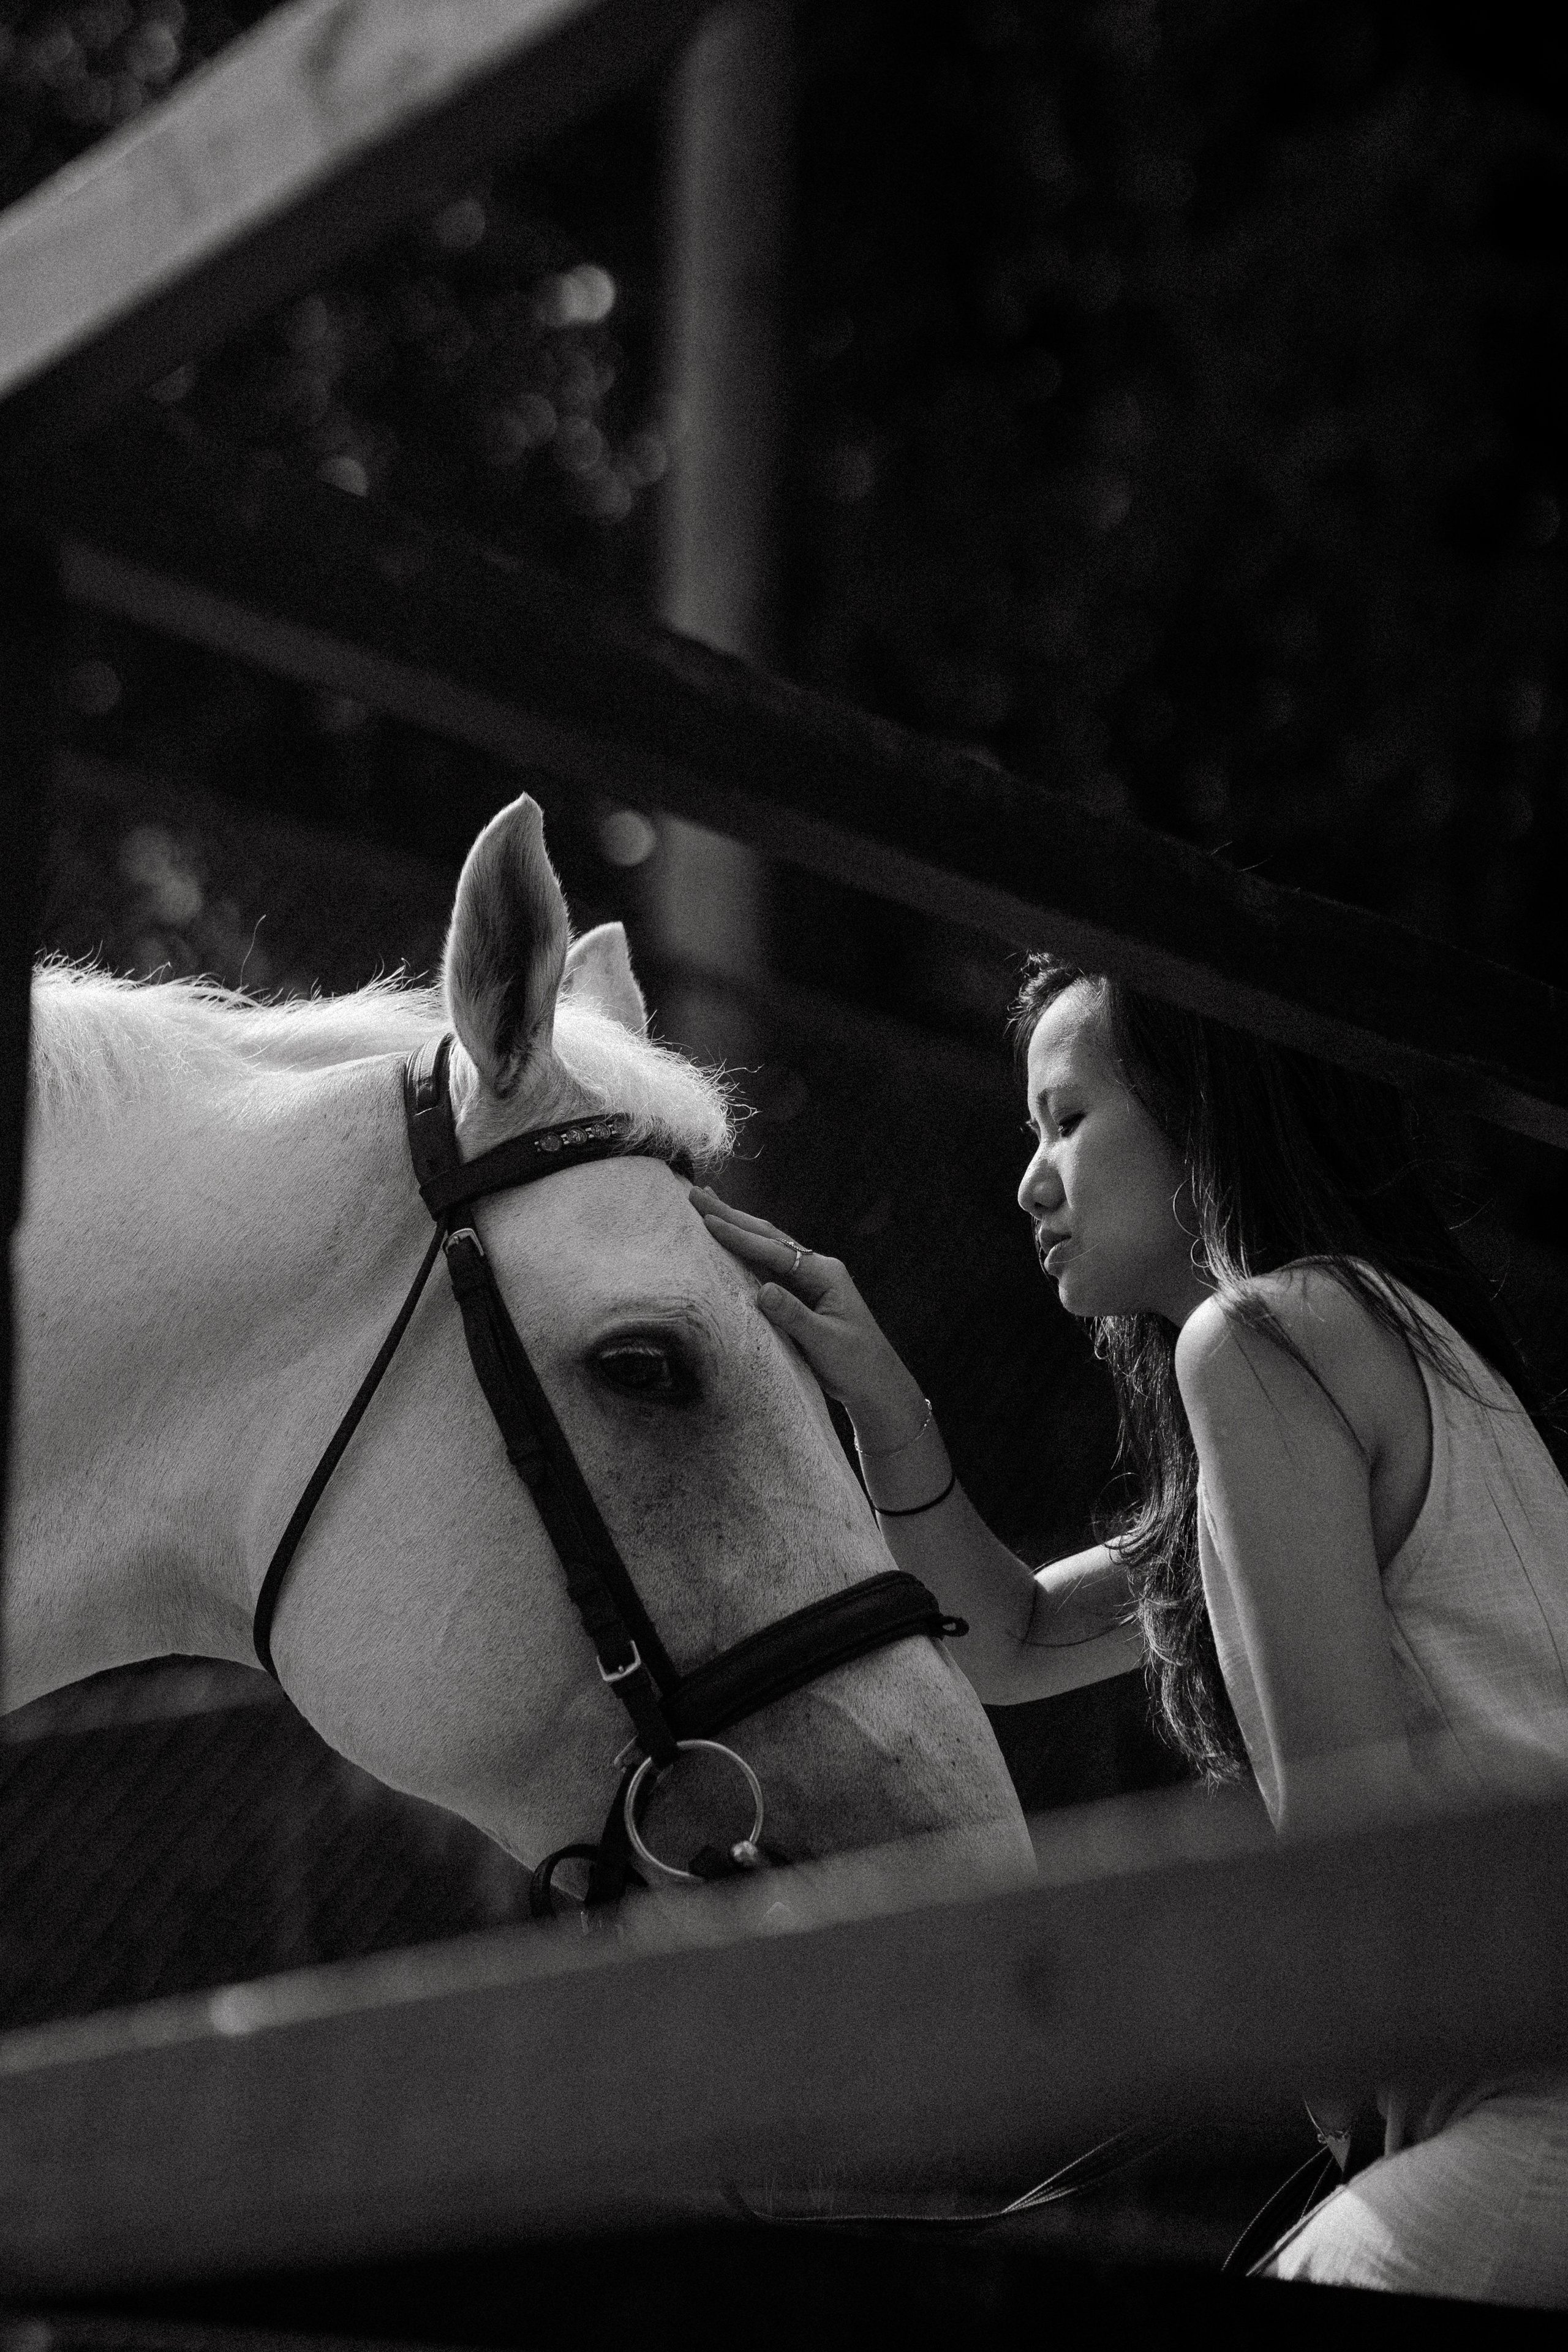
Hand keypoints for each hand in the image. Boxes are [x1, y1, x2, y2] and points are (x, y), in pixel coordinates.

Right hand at [689, 1186, 928, 1447]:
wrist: (877, 1386)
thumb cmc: (857, 1364)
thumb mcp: (825, 1342)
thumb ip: (794, 1316)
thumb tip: (762, 1291)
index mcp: (825, 1274)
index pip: (775, 1251)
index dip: (740, 1237)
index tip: (708, 1221)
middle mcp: (817, 1269)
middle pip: (768, 1237)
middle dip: (732, 1216)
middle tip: (696, 1196)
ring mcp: (809, 1280)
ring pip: (766, 1247)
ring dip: (737, 1226)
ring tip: (708, 1205)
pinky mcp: (801, 1295)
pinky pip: (768, 1267)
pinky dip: (745, 1251)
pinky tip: (729, 1241)